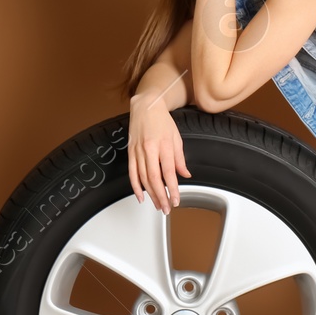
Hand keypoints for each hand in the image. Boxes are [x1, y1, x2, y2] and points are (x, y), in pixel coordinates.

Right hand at [128, 94, 191, 212]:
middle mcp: (149, 149)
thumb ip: (180, 159)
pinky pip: (132, 173)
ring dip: (150, 194)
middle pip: (154, 179)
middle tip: (166, 208)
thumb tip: (185, 175)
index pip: (169, 172)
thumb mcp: (176, 138)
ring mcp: (138, 151)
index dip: (172, 189)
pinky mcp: (130, 152)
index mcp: (163, 145)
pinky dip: (135, 186)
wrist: (146, 106)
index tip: (175, 200)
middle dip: (160, 196)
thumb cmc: (162, 121)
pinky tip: (140, 196)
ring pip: (143, 178)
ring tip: (157, 205)